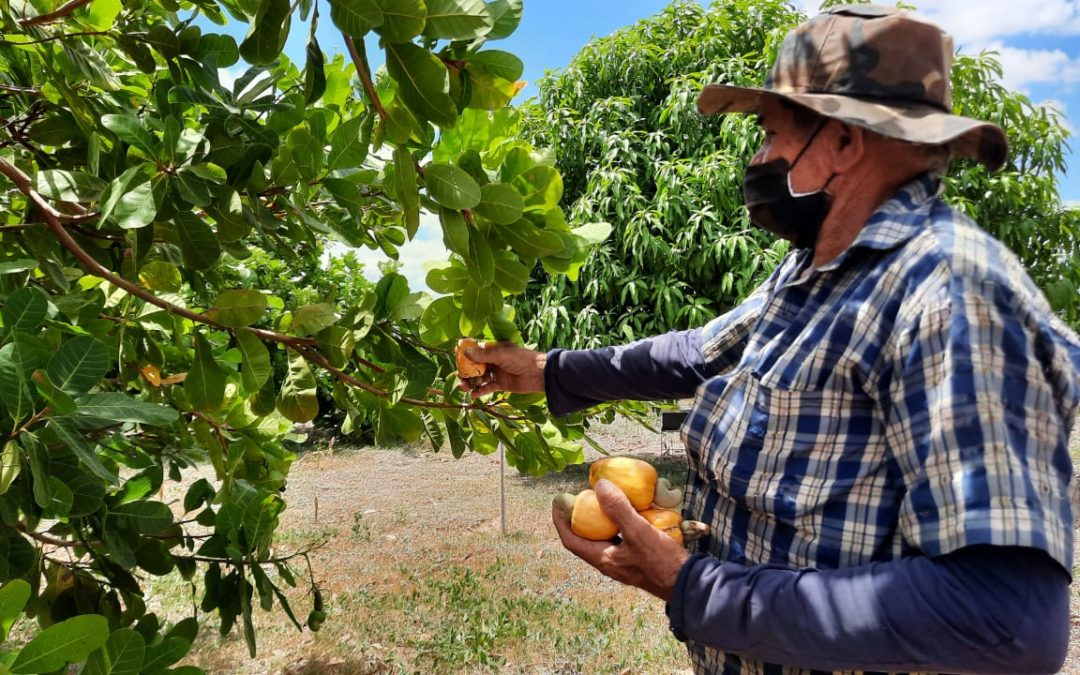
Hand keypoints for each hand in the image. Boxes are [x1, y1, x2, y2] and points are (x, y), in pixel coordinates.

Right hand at [458, 341, 546, 397]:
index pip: (476, 351)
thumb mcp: (501, 354)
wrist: (538, 374)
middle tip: (459, 377)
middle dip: (466, 371)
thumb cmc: (521, 359)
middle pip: (476, 366)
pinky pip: (488, 388)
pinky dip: (480, 391)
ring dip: (471, 382)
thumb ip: (483, 355)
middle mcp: (494, 361)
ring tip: (464, 387)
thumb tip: (465, 352)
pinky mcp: (501, 384)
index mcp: (494, 350)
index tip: (456, 359)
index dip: (466, 355)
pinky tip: (474, 394)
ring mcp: (497, 373)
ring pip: (480, 378)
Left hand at [552, 479, 688, 600]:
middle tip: (582, 496)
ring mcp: (623, 562)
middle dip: (581, 516)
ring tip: (605, 499)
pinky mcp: (636, 559)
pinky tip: (630, 511)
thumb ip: (618, 509)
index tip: (557, 501)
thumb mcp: (638, 531)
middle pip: (586, 537)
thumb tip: (599, 486)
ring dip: (601, 519)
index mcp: (602, 559)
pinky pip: (620, 538)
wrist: (687, 583)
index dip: (561, 520)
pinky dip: (620, 523)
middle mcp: (609, 562)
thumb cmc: (660, 561)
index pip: (571, 540)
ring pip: (604, 537)